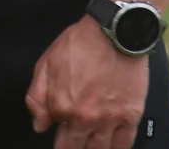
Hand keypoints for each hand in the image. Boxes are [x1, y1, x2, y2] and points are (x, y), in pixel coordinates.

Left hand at [25, 15, 148, 148]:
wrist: (114, 31)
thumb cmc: (81, 42)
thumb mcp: (47, 62)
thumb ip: (37, 97)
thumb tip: (38, 124)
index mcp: (63, 107)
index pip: (58, 139)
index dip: (59, 135)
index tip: (62, 132)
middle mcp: (86, 118)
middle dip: (73, 148)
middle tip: (74, 143)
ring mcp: (109, 120)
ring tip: (90, 145)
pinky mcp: (130, 116)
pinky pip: (124, 144)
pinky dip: (117, 148)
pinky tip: (112, 146)